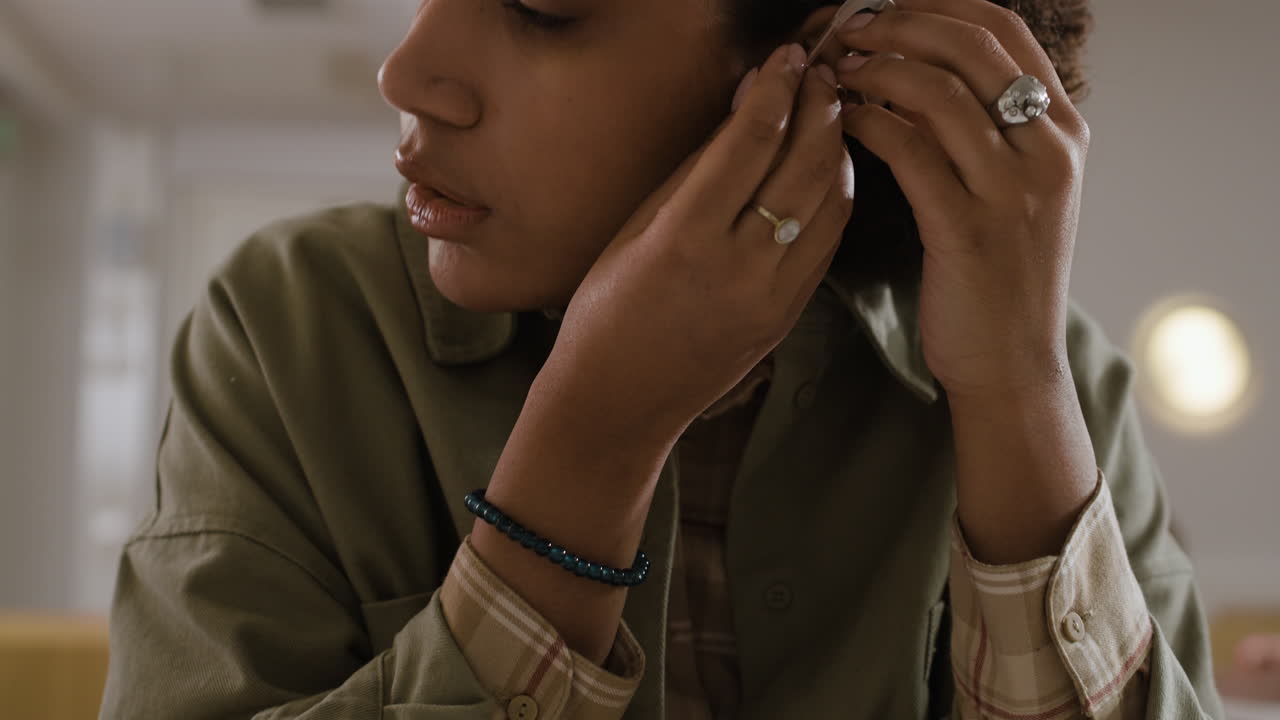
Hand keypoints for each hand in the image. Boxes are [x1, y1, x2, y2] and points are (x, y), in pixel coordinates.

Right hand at [540, 43, 853, 444]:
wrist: (620, 399)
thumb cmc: (608, 310)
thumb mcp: (638, 228)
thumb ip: (698, 167)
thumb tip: (745, 105)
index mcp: (685, 238)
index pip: (752, 141)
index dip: (777, 87)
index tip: (788, 56)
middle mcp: (736, 268)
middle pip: (804, 166)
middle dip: (820, 107)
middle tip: (821, 73)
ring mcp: (770, 298)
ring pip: (831, 203)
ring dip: (837, 148)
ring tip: (828, 113)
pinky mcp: (789, 318)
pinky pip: (829, 243)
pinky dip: (835, 196)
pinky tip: (826, 170)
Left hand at [831, 0, 1090, 400]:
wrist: (1011, 359)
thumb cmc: (1000, 271)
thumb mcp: (1016, 187)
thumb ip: (988, 126)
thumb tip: (922, 65)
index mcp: (1063, 129)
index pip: (1005, 30)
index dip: (939, 4)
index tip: (887, 4)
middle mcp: (1049, 148)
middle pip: (971, 46)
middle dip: (900, 24)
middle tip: (850, 29)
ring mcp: (1012, 189)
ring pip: (939, 91)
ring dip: (877, 69)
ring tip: (840, 71)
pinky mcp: (968, 228)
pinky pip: (910, 151)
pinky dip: (869, 123)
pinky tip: (844, 119)